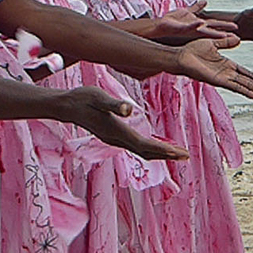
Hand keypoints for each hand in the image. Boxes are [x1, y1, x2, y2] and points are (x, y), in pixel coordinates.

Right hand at [59, 87, 187, 160]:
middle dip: (166, 155)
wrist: (67, 106)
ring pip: (142, 151)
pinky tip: (157, 145)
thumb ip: (114, 104)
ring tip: (177, 152)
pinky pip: (136, 147)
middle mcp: (117, 139)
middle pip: (146, 152)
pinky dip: (150, 148)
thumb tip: (128, 110)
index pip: (144, 145)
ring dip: (160, 153)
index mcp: (117, 131)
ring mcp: (115, 140)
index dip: (162, 150)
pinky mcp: (114, 136)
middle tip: (185, 155)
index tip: (179, 152)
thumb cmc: (83, 99)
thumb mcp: (98, 97)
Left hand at [152, 1, 238, 43]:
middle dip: (225, 33)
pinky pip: (189, 26)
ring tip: (224, 35)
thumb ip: (196, 7)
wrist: (160, 25)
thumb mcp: (187, 11)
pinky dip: (195, 25)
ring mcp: (190, 29)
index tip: (236, 28)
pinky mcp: (182, 28)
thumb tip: (204, 1)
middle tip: (237, 37)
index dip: (225, 27)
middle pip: (213, 31)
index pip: (215, 26)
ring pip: (204, 31)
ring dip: (214, 33)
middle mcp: (196, 28)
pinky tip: (200, 22)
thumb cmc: (172, 20)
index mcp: (198, 24)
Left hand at [174, 39, 252, 100]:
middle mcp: (228, 75)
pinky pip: (235, 87)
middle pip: (251, 82)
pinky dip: (246, 91)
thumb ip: (226, 42)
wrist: (181, 56)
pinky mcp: (218, 81)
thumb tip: (237, 39)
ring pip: (246, 86)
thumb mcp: (213, 43)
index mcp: (228, 66)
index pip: (248, 74)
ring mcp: (224, 79)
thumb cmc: (193, 50)